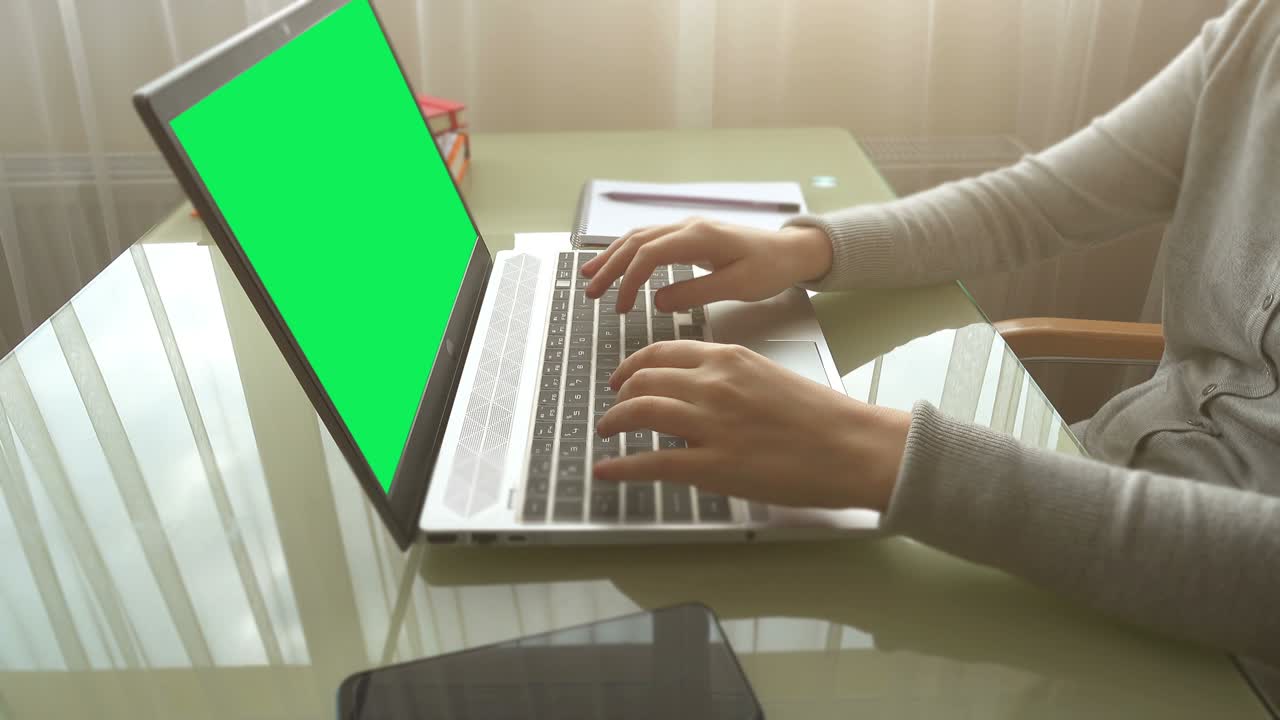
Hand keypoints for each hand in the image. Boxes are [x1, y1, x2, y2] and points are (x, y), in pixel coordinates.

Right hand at [579, 218, 832, 313]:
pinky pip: (650, 240)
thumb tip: (657, 301)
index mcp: (698, 237)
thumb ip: (696, 293)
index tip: (619, 307)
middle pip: (636, 242)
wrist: (791, 251)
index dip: (628, 281)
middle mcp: (688, 227)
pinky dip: (628, 253)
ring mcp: (687, 229)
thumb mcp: (737, 286)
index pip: (649, 255)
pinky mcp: (689, 237)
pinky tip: (615, 265)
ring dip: (612, 257)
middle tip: (589, 292)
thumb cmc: (770, 268)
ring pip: (639, 238)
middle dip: (609, 267)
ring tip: (589, 277)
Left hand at [593, 341, 911, 510]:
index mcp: (728, 359)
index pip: (663, 352)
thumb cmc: (822, 418)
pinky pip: (652, 463)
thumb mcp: (769, 378)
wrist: (852, 446)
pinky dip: (622, 466)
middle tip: (613, 408)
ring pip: (640, 411)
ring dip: (614, 421)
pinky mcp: (713, 465)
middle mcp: (713, 384)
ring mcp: (710, 424)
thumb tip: (700, 396)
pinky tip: (607, 469)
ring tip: (607, 432)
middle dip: (620, 394)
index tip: (624, 376)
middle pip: (644, 379)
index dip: (634, 365)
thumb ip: (731, 381)